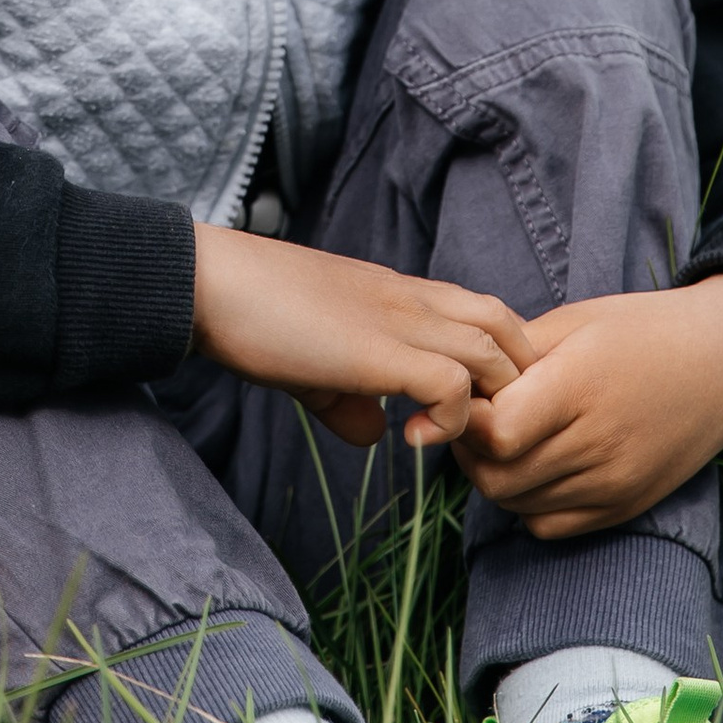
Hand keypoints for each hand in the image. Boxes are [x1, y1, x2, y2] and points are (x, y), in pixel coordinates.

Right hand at [191, 221, 535, 448]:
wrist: (210, 283)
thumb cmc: (251, 315)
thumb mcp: (313, 365)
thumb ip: (349, 400)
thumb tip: (377, 433)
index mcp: (400, 295)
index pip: (486, 313)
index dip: (497, 362)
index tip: (470, 409)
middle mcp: (411, 300)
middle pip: (508, 328)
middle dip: (512, 383)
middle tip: (477, 430)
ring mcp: (400, 321)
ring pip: (494, 353)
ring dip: (489, 404)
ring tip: (452, 437)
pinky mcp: (381, 351)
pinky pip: (452, 384)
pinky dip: (449, 420)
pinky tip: (414, 438)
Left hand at [453, 275, 722, 539]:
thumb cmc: (643, 331)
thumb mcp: (575, 320)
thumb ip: (512, 353)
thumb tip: (456, 376)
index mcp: (581, 388)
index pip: (495, 431)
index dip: (466, 417)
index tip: (467, 394)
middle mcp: (599, 444)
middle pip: (497, 476)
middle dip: (469, 450)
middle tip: (474, 419)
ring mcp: (614, 483)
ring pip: (516, 504)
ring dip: (495, 475)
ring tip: (504, 438)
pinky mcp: (624, 507)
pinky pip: (547, 526)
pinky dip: (526, 503)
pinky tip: (534, 465)